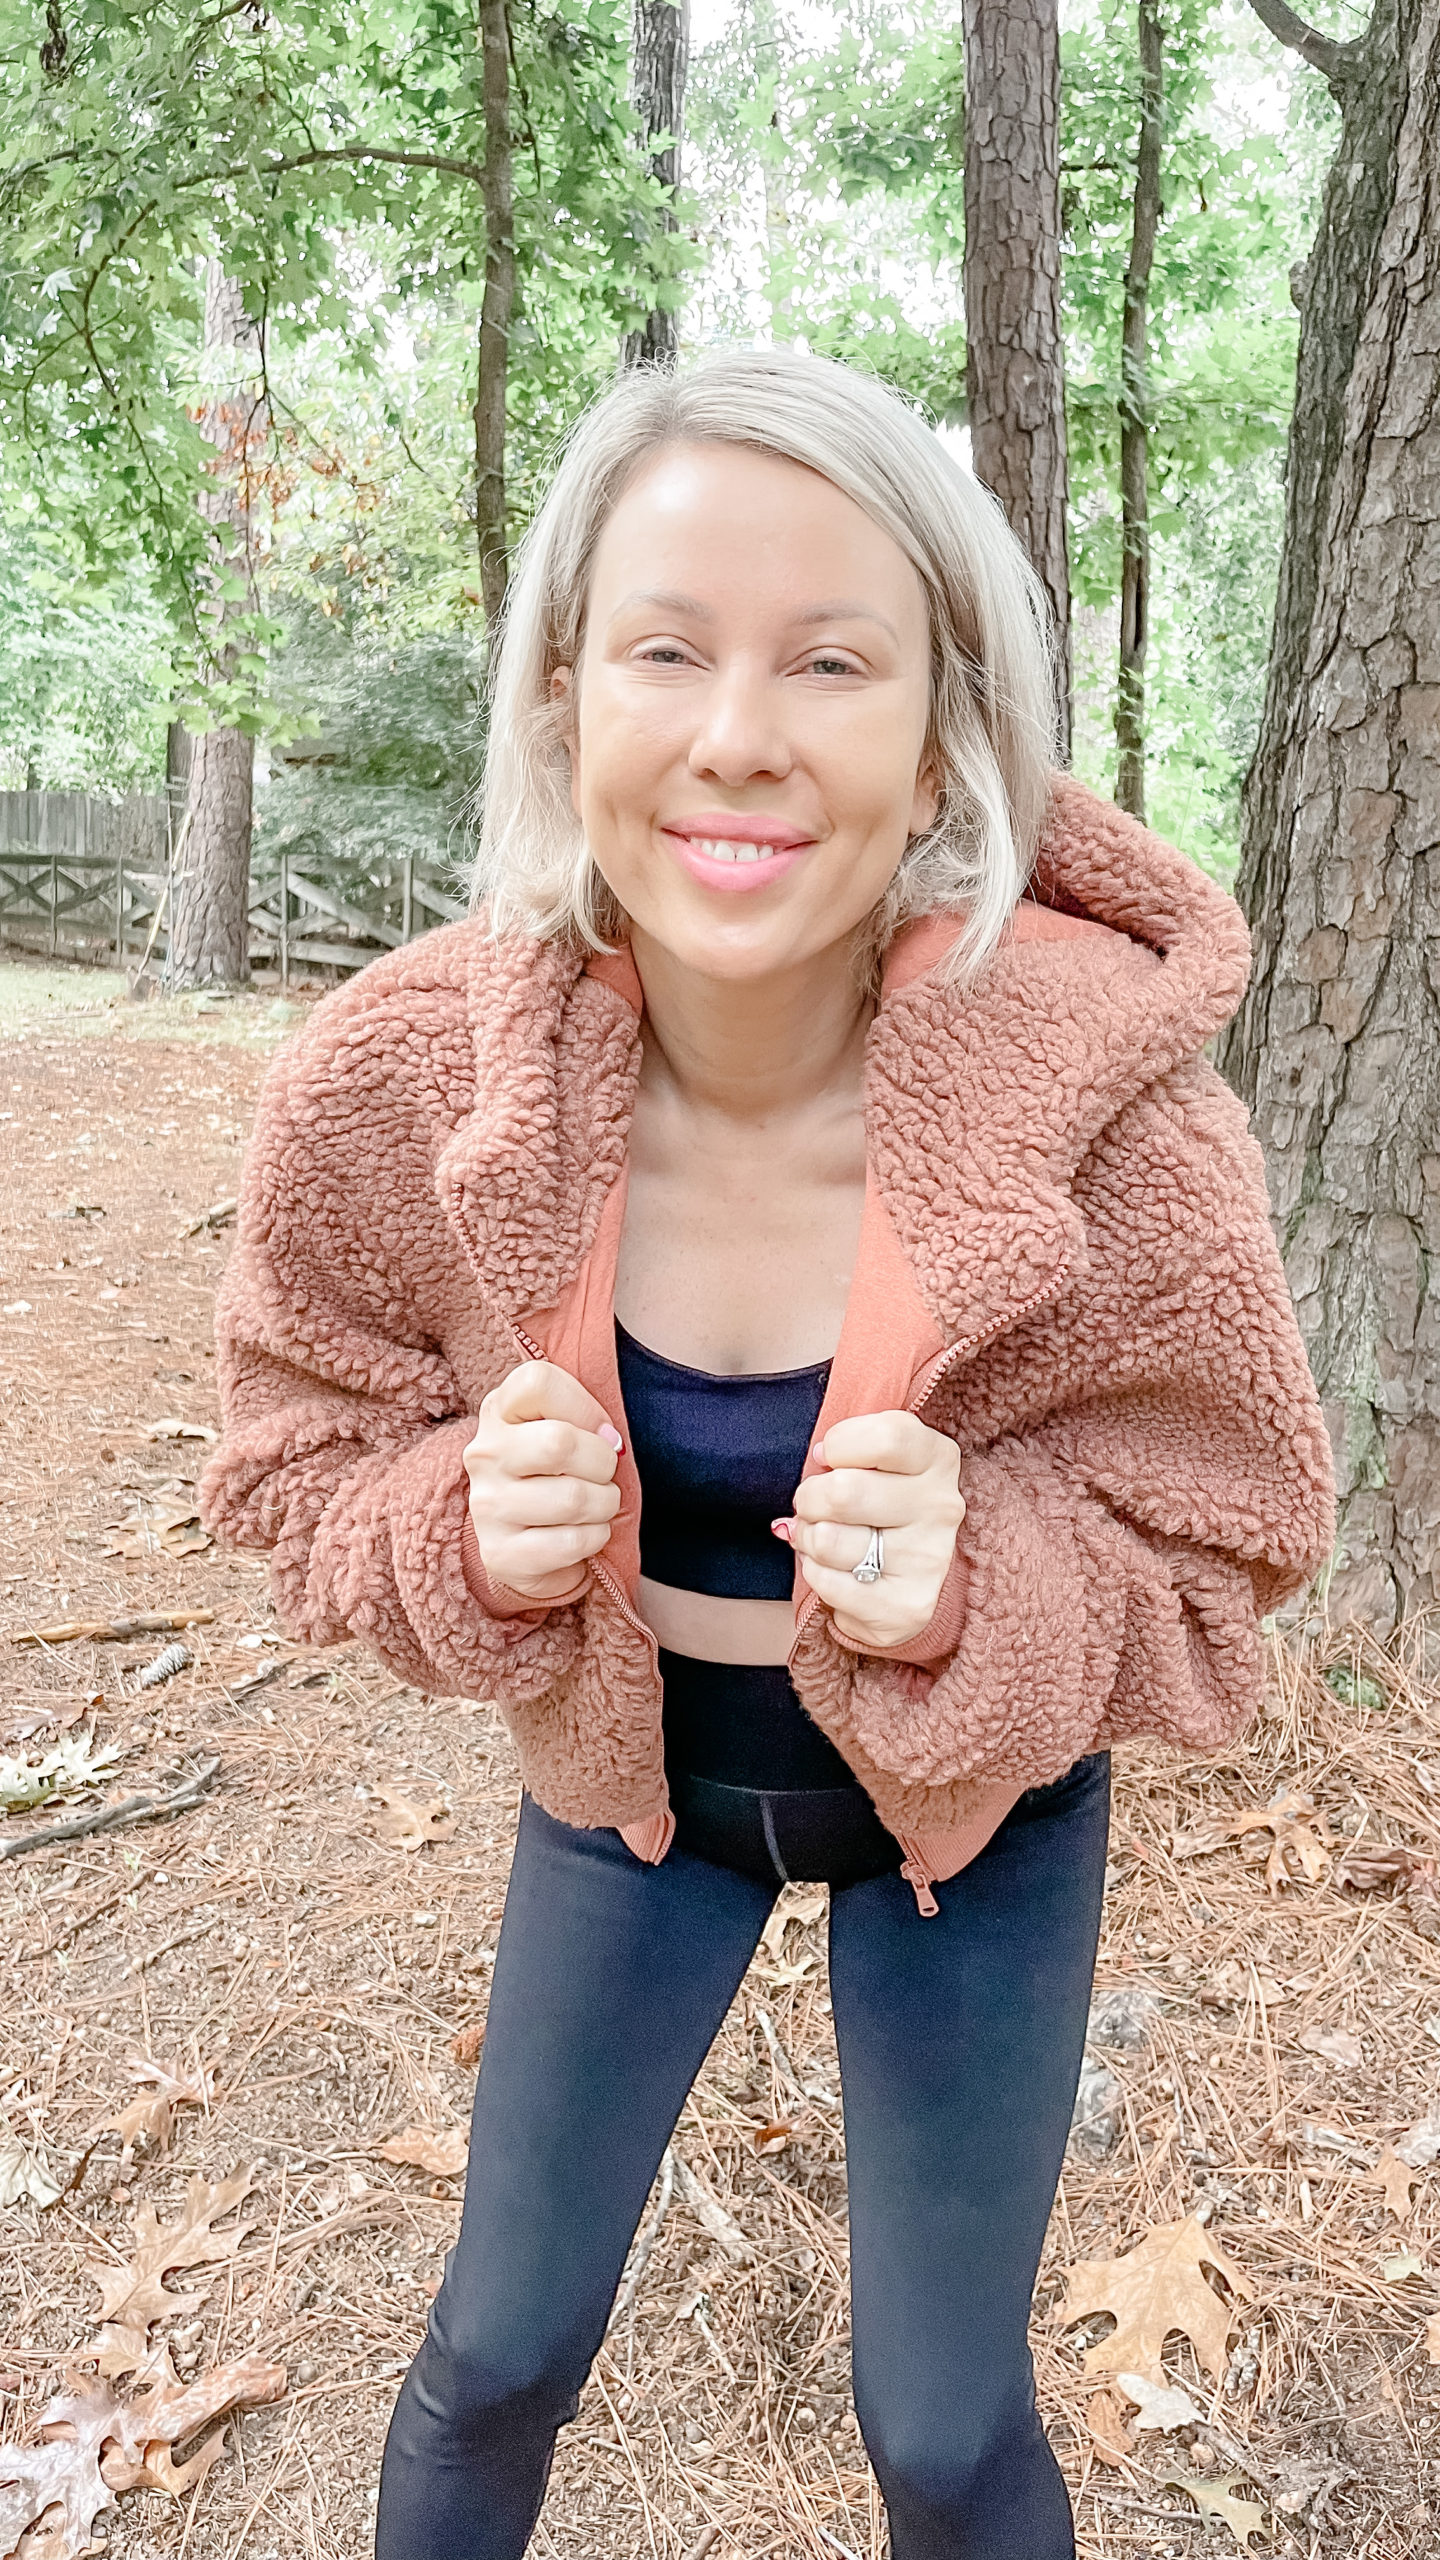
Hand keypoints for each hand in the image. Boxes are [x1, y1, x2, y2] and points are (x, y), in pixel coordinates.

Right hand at [463, 1361, 622, 1601]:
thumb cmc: (565, 1473)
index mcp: (500, 1410)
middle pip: (559, 1442)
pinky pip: (571, 1542)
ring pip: (572, 1498)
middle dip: (602, 1463)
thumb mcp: (571, 1427)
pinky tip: (582, 1534)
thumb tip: (611, 1440)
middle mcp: (484, 1454)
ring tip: (595, 1506)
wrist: (536, 1545)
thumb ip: (589, 1414)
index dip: (584, 1405)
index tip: (597, 1430)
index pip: (538, 1381)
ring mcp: (487, 1506)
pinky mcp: (499, 1553)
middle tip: (602, 1475)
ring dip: (603, 1505)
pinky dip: (595, 1538)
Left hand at [779, 1411, 965, 1649]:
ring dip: (808, 1539)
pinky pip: (827, 1582)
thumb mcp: (871, 1462)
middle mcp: (942, 1507)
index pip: (886, 1438)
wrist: (901, 1579)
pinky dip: (814, 1573)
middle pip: (844, 1492)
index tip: (828, 1458)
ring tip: (821, 1539)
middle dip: (809, 1498)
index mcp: (938, 1459)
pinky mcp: (909, 1606)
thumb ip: (847, 1449)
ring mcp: (928, 1560)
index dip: (839, 1445)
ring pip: (828, 1540)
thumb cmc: (875, 1505)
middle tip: (813, 1506)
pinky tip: (833, 1570)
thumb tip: (816, 1460)